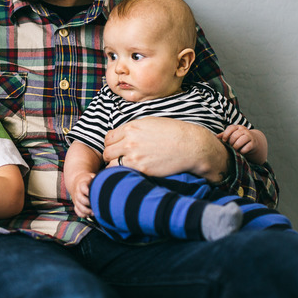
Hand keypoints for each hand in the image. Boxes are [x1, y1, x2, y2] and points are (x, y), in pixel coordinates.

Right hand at [71, 173, 94, 217]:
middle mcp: (77, 192)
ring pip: (79, 207)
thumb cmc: (88, 179)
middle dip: (88, 204)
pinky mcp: (75, 204)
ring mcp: (76, 199)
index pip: (83, 188)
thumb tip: (108, 185)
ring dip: (86, 211)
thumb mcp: (92, 177)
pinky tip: (89, 215)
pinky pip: (77, 211)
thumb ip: (97, 180)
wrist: (76, 181)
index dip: (88, 192)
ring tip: (94, 213)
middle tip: (96, 205)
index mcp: (81, 184)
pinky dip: (82, 214)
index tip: (94, 195)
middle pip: (81, 199)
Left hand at [103, 117, 229, 181]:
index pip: (108, 138)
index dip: (111, 144)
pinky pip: (121, 173)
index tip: (117, 148)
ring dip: (115, 166)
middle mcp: (130, 141)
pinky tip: (129, 173)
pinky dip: (121, 174)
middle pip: (107, 151)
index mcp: (132, 127)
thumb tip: (123, 135)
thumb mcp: (150, 123)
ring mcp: (134, 155)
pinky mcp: (141, 169)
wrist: (190, 146)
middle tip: (119, 160)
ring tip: (124, 168)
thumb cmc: (173, 133)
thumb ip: (134, 129)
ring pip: (110, 164)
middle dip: (111, 156)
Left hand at [218, 124, 254, 155]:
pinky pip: (246, 148)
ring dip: (236, 147)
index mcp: (237, 127)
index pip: (230, 128)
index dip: (226, 135)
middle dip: (231, 143)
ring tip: (236, 149)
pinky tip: (241, 151)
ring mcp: (249, 136)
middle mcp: (244, 130)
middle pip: (235, 136)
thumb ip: (224, 135)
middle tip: (231, 146)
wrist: (253, 141)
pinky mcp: (253, 143)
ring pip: (240, 141)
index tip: (224, 140)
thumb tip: (215, 137)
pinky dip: (242, 151)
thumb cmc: (239, 138)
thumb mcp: (232, 135)